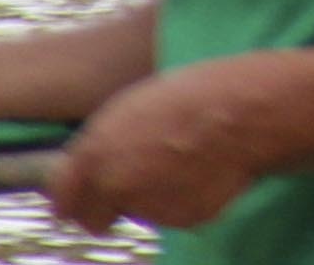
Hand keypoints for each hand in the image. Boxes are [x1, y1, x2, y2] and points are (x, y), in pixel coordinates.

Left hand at [49, 56, 279, 233]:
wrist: (251, 112)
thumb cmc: (196, 93)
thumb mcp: (135, 105)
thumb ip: (103, 143)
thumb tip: (91, 169)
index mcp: (95, 152)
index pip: (62, 199)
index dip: (70, 200)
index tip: (77, 202)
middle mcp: (114, 185)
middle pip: (93, 220)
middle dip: (107, 208)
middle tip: (135, 184)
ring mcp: (149, 206)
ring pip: (139, 212)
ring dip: (152, 196)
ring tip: (185, 161)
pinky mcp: (183, 218)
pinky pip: (174, 213)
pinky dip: (184, 198)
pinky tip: (205, 171)